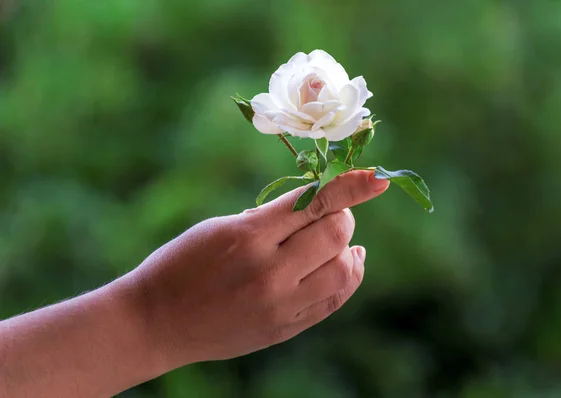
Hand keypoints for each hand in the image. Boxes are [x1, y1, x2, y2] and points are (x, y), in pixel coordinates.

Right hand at [127, 170, 388, 369]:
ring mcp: (280, 306)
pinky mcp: (284, 329)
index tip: (377, 179)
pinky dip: (347, 276)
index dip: (351, 188)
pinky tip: (346, 263)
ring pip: (344, 270)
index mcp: (249, 237)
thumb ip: (269, 220)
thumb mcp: (220, 228)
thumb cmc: (180, 265)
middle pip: (336, 235)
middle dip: (342, 215)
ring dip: (347, 248)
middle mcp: (270, 273)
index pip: (315, 204)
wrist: (155, 323)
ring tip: (337, 241)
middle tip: (332, 212)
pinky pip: (333, 300)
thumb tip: (316, 207)